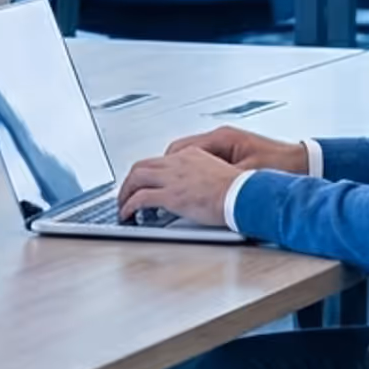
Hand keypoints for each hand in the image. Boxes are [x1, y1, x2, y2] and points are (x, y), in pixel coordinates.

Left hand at [115, 148, 243, 227]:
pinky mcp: (171, 196)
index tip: (144, 182)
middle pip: (142, 166)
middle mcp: (178, 163)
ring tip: (123, 204)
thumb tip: (193, 189)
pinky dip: (129, 205)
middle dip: (131, 180)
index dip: (148, 172)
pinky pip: (140, 199)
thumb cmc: (240, 189)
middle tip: (127, 192)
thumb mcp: (216, 174)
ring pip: (136, 178)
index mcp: (190, 155)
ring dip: (125, 192)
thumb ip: (200, 177)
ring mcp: (173, 179)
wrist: (245, 195)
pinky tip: (127, 214)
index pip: (160, 160)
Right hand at [162, 126, 308, 174]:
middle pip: (178, 150)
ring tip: (169, 187)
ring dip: (177, 169)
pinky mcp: (232, 152)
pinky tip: (192, 184)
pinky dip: (191, 170)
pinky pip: (201, 159)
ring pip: (188, 155)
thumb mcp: (248, 175)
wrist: (305, 161)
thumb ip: (221, 180)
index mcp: (222, 138)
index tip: (156, 181)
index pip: (179, 149)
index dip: (165, 167)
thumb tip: (201, 191)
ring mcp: (225, 143)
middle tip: (154, 186)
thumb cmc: (281, 165)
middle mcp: (220, 137)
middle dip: (164, 168)